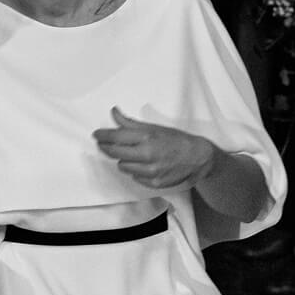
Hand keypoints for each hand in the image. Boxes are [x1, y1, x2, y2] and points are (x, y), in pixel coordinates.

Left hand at [94, 107, 216, 190]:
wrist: (197, 158)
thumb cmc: (176, 140)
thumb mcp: (154, 127)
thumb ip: (131, 123)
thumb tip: (114, 112)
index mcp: (147, 137)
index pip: (116, 137)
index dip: (103, 136)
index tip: (96, 135)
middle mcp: (147, 155)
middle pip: (114, 153)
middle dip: (106, 147)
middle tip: (103, 143)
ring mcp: (150, 171)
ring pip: (122, 166)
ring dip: (123, 159)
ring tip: (133, 154)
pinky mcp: (153, 183)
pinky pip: (134, 176)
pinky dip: (135, 170)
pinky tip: (144, 164)